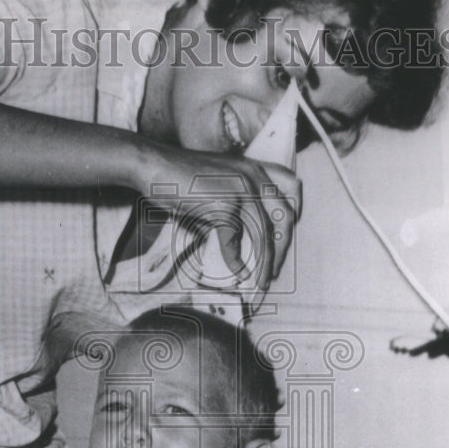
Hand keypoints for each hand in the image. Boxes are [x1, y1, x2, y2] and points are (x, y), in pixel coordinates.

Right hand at [135, 141, 301, 290]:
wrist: (155, 166)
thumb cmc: (179, 177)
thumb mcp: (217, 187)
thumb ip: (234, 210)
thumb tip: (240, 245)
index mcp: (255, 168)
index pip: (291, 190)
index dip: (293, 217)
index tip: (285, 240)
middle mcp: (254, 175)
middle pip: (284, 215)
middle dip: (283, 247)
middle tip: (276, 269)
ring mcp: (241, 189)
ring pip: (264, 232)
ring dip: (265, 262)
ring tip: (262, 282)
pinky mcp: (225, 204)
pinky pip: (236, 240)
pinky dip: (236, 261)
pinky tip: (238, 273)